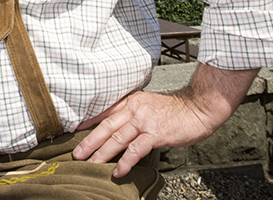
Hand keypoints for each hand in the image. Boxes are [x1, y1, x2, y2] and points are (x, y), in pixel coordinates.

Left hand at [72, 63, 258, 177]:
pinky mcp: (156, 134)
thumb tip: (116, 127)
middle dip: (89, 141)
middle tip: (76, 154)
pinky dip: (125, 161)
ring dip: (102, 153)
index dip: (88, 123)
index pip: (105, 113)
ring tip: (92, 164)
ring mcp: (145, 121)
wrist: (198, 108)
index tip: (74, 131)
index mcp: (131, 102)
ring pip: (118, 138)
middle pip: (107, 127)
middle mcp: (135, 110)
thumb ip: (132, 114)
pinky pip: (136, 149)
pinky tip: (118, 171)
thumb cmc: (175, 110)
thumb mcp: (149, 105)